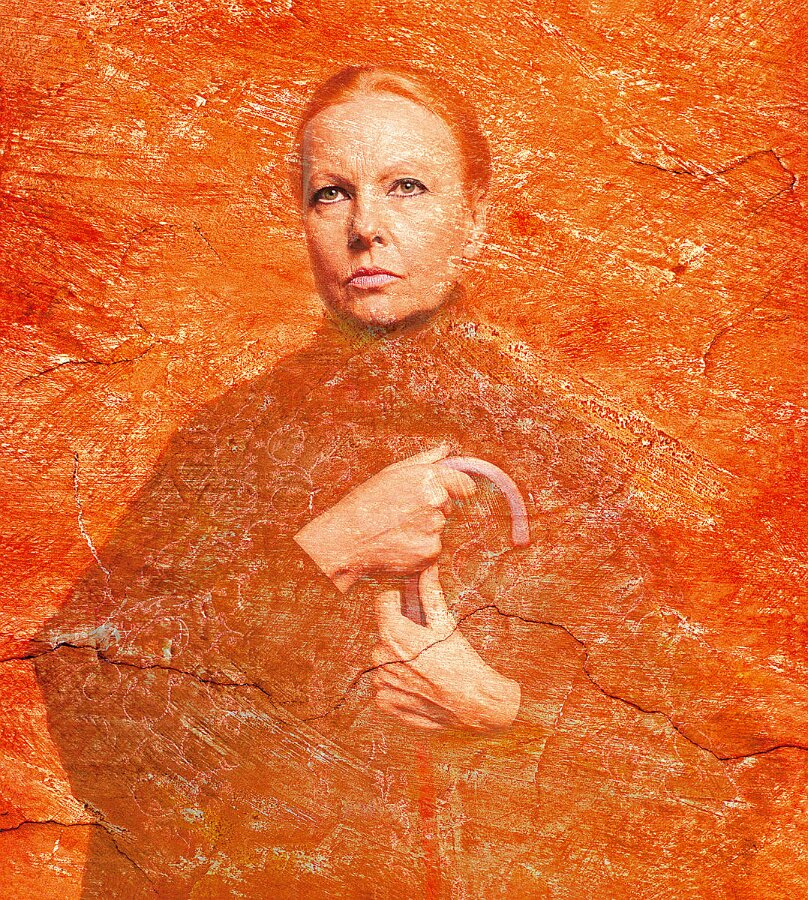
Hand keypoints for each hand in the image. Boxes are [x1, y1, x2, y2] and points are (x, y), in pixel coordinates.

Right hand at [293, 443, 476, 591]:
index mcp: (429, 477)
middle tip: (401, 514)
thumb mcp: (391, 473)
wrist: (345, 540)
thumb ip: (424, 460)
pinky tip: (398, 545)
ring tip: (395, 530)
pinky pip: (432, 549)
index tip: (448, 496)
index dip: (456, 490)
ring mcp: (434, 527)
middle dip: (431, 510)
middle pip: (447, 508)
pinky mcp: (430, 552)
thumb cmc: (364, 504)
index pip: (464, 485)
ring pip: (437, 529)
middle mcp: (436, 501)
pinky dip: (418, 550)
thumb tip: (446, 449)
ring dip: (423, 531)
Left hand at [371, 564, 520, 732]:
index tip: (412, 609)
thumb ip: (430, 593)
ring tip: (425, 665)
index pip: (383, 602)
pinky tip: (419, 683)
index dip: (398, 601)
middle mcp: (382, 657)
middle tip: (426, 642)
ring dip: (399, 658)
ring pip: (384, 658)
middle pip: (385, 632)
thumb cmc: (462, 662)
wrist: (474, 704)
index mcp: (394, 633)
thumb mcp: (445, 624)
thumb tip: (427, 566)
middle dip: (402, 632)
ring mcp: (382, 681)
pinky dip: (398, 682)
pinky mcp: (385, 701)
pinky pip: (385, 684)